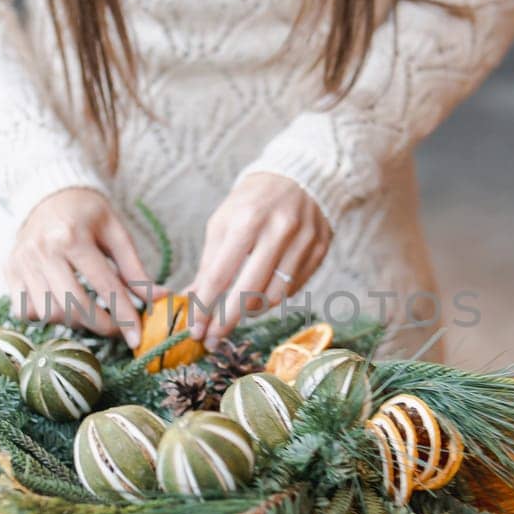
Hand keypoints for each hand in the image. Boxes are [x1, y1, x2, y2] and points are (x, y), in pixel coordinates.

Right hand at [5, 188, 164, 347]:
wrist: (48, 194)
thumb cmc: (88, 214)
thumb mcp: (116, 233)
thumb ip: (135, 269)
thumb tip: (159, 299)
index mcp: (72, 236)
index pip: (105, 287)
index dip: (124, 317)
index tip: (138, 339)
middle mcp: (42, 250)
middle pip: (74, 306)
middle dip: (101, 325)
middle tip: (117, 330)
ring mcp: (22, 262)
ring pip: (50, 313)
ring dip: (76, 322)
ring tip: (92, 313)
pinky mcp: (9, 271)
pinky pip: (27, 311)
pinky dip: (46, 316)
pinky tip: (62, 305)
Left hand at [186, 173, 330, 349]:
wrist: (300, 174)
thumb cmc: (252, 200)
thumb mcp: (223, 221)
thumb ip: (209, 261)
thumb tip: (193, 298)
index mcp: (246, 220)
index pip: (220, 275)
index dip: (205, 307)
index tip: (196, 330)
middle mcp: (278, 231)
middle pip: (250, 292)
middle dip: (227, 321)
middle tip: (213, 339)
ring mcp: (303, 241)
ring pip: (275, 296)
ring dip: (251, 312)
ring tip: (237, 314)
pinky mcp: (320, 250)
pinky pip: (294, 288)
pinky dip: (273, 299)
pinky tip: (261, 298)